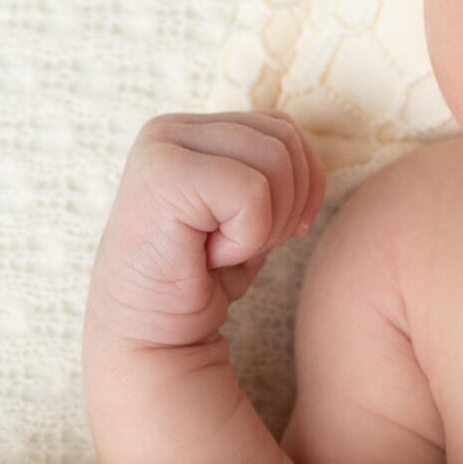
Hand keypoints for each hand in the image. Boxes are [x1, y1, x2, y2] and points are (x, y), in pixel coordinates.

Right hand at [85, 110, 326, 353]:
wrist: (150, 335)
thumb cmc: (198, 280)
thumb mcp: (247, 216)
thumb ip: (273, 176)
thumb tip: (313, 162)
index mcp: (192, 131)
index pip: (281, 128)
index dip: (303, 183)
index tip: (279, 232)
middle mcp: (172, 129)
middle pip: (284, 139)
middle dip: (289, 204)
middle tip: (246, 246)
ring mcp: (163, 146)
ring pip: (275, 160)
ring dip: (266, 222)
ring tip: (224, 249)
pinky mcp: (164, 173)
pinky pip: (252, 193)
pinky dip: (247, 237)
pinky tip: (210, 256)